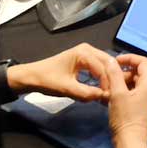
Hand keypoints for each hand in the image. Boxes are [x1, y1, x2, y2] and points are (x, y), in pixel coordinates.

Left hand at [7, 43, 123, 102]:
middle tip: (114, 95)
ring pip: (105, 65)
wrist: (32, 77)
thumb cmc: (48, 80)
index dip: (108, 84)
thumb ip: (88, 93)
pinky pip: (98, 67)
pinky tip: (103, 88)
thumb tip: (105, 97)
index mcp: (84, 53)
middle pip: (108, 64)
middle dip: (111, 79)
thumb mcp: (68, 89)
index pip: (103, 69)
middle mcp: (88, 49)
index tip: (110, 98)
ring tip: (110, 93)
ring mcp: (86, 53)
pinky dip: (102, 77)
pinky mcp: (84, 59)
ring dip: (108, 78)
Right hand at [104, 52, 146, 144]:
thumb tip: (112, 61)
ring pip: (135, 83)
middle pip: (139, 73)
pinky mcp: (143, 108)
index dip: (129, 58)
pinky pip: (134, 93)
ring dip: (122, 82)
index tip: (116, 61)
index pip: (143, 62)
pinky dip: (124, 91)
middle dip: (123, 72)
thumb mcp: (117, 93)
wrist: (130, 141)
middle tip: (109, 77)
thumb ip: (114, 75)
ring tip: (108, 88)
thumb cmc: (125, 118)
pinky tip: (111, 97)